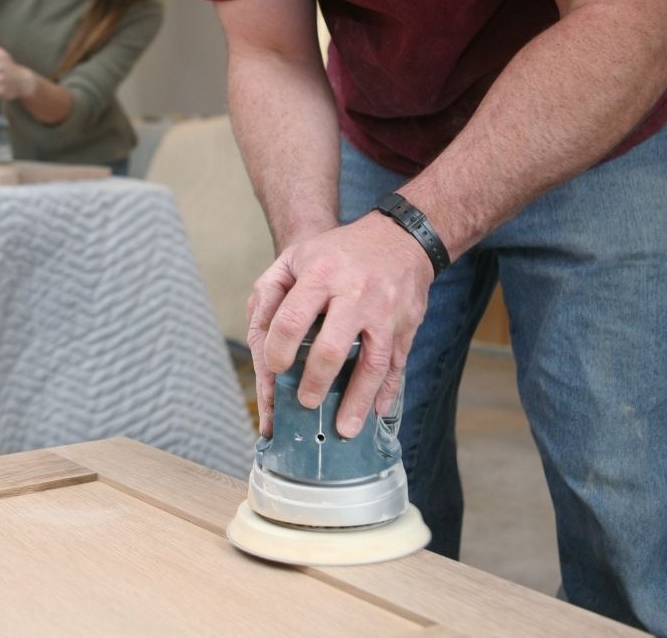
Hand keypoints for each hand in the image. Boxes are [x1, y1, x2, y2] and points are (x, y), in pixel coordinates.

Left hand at [247, 212, 433, 437]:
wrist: (400, 237)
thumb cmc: (337, 253)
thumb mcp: (296, 257)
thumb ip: (270, 291)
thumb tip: (259, 337)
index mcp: (321, 276)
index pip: (292, 321)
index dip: (279, 351)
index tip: (276, 369)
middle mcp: (355, 294)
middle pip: (332, 349)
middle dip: (316, 382)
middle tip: (304, 403)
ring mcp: (385, 312)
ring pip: (372, 364)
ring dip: (357, 401)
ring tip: (344, 430)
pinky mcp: (407, 325)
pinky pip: (397, 364)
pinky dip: (387, 392)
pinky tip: (376, 413)